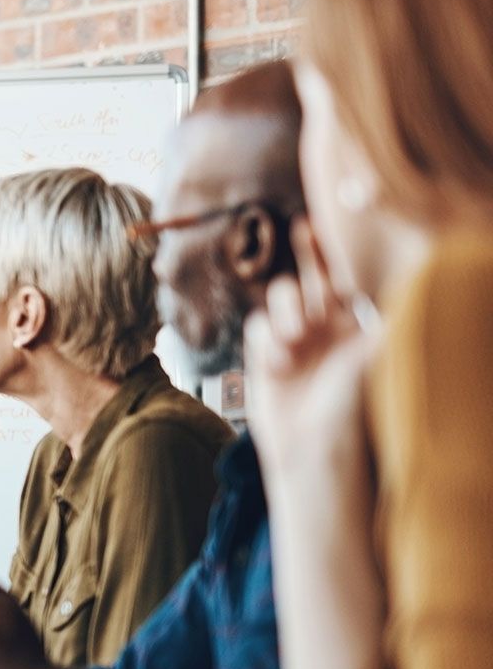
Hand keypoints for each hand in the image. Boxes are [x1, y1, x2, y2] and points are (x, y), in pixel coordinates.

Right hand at [246, 217, 377, 475]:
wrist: (313, 447)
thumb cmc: (354, 406)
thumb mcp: (378, 353)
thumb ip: (386, 313)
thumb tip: (410, 273)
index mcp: (356, 324)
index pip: (346, 276)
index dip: (338, 249)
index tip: (332, 221)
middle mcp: (325, 327)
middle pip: (313, 274)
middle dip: (307, 250)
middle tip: (303, 224)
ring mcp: (294, 339)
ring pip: (282, 296)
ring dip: (287, 309)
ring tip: (296, 339)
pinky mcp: (265, 355)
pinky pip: (258, 326)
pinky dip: (267, 339)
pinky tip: (280, 363)